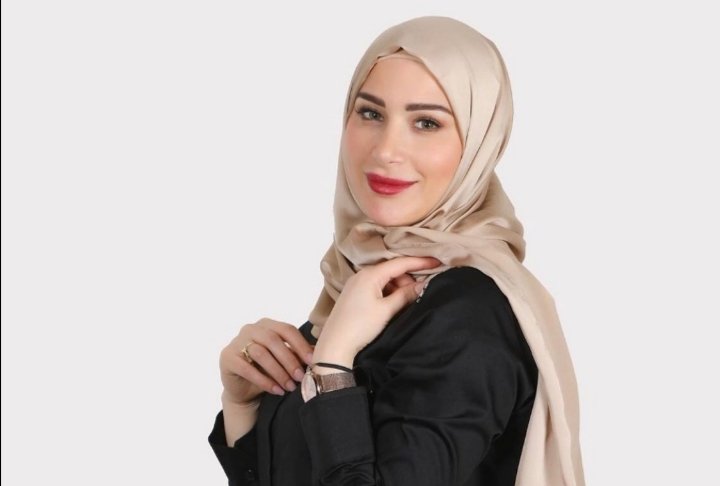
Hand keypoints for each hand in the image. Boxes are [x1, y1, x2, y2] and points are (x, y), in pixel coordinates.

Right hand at [219, 318, 314, 405]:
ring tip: (289, 387)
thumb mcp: (285, 361)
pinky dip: (264, 381)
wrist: (244, 390)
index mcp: (267, 324)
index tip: (312, 361)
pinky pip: (247, 368)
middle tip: (300, 377)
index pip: (286, 329)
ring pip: (260, 353)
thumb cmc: (267, 371)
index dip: (300, 344)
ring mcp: (236, 342)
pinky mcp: (227, 358)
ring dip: (278, 372)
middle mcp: (250, 329)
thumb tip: (320, 353)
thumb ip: (298, 354)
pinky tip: (276, 390)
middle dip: (289, 360)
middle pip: (273, 340)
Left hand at [313, 256, 441, 367]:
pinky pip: (376, 286)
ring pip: (385, 279)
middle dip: (408, 280)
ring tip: (405, 303)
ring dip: (398, 287)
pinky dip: (388, 292)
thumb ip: (405, 295)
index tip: (437, 261)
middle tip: (418, 294)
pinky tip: (393, 304)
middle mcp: (362, 274)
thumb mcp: (386, 310)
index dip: (420, 262)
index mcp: (370, 274)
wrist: (335, 345)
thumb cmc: (360, 326)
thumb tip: (423, 285)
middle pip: (392, 270)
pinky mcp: (354, 294)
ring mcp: (356, 283)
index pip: (400, 263)